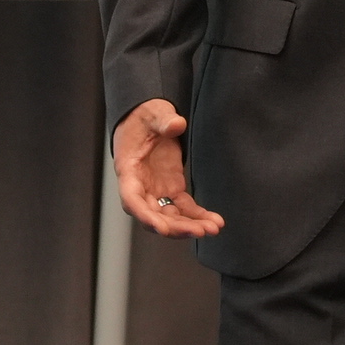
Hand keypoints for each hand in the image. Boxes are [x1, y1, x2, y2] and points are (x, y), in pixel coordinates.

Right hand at [115, 98, 223, 238]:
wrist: (147, 120)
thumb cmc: (144, 118)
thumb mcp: (152, 114)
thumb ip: (163, 120)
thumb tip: (176, 125)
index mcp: (129, 172)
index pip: (132, 200)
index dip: (145, 217)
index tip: (161, 228)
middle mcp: (141, 188)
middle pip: (154, 216)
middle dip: (175, 227)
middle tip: (199, 231)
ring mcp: (157, 191)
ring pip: (170, 217)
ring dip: (190, 226)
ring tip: (213, 229)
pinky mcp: (172, 189)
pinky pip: (184, 208)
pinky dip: (198, 216)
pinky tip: (215, 222)